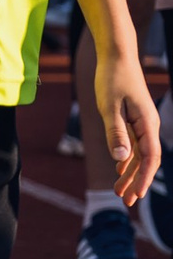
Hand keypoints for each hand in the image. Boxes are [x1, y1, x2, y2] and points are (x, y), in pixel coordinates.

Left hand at [91, 40, 163, 205]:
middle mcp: (148, 126)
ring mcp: (142, 123)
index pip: (149, 158)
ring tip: (119, 191)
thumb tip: (122, 158)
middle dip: (136, 181)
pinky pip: (133, 144)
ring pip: (139, 154)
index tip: (135, 194)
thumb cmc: (112, 79)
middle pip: (146, 160)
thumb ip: (116, 132)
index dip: (143, 178)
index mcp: (147, 124)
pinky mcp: (133, 119)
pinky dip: (126, 158)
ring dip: (130, 172)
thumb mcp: (109, 107)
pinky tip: (119, 169)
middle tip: (126, 201)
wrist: (116, 58)